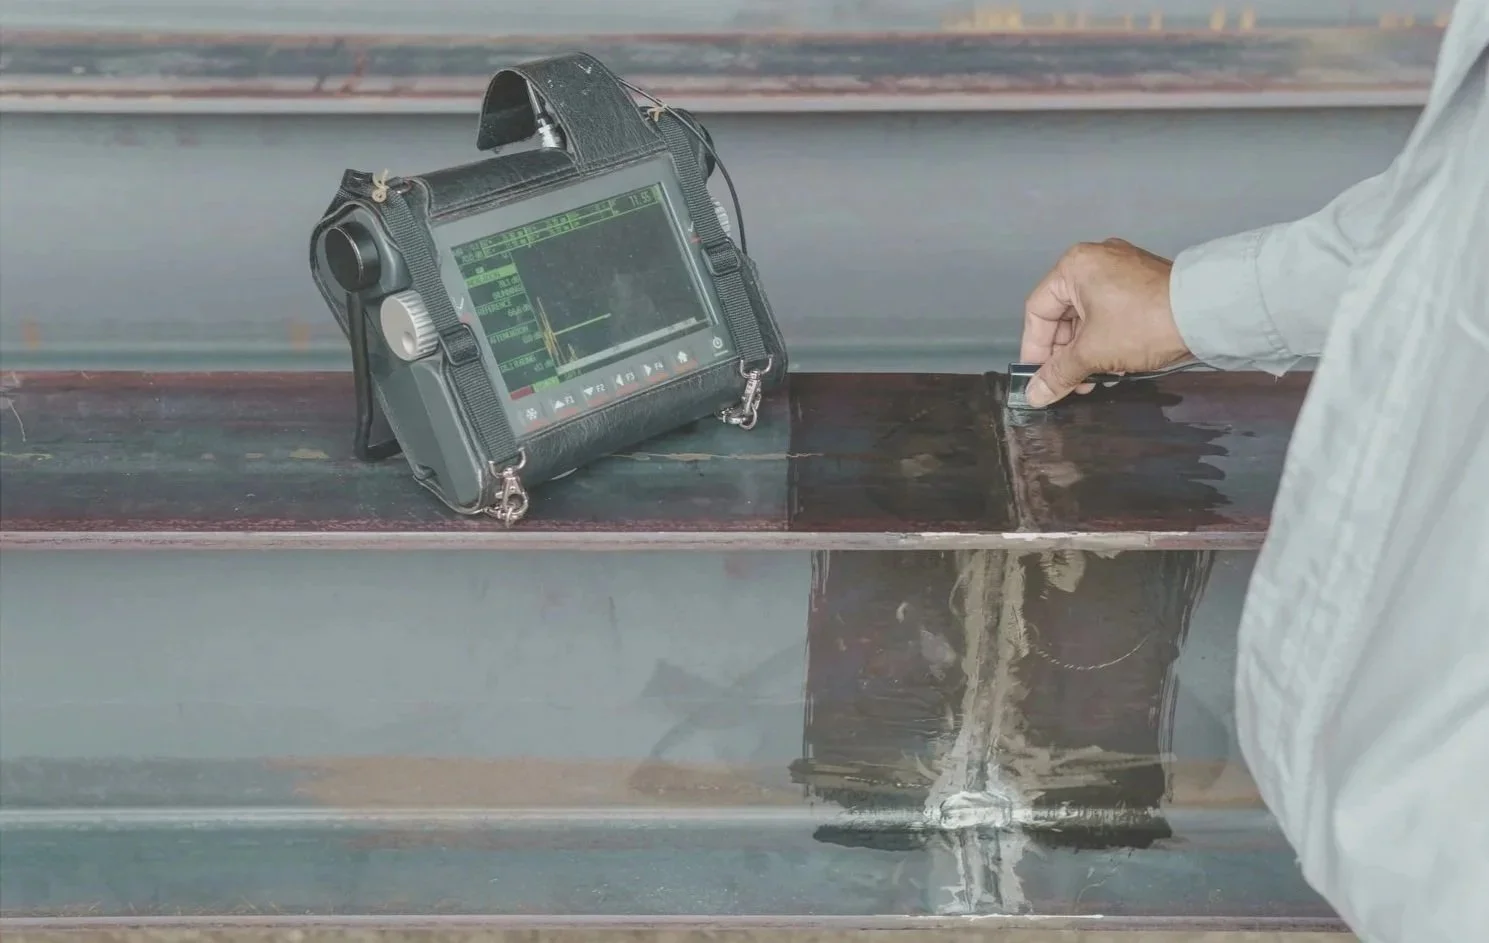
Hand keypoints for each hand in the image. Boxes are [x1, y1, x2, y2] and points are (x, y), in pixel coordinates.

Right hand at [1020, 238, 1191, 407]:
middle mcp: (1095, 260)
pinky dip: (1105, 338)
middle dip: (1064, 355)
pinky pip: (1110, 312)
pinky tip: (1113, 364)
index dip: (1035, 349)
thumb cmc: (1142, 324)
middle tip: (1068, 384)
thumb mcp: (1093, 353)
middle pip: (1063, 315)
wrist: (1207, 313)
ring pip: (1088, 316)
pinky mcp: (1142, 281)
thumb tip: (1033, 395)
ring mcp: (1121, 268)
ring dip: (1085, 351)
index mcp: (1074, 267)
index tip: (1039, 378)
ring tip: (1092, 380)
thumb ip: (1058, 374)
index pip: (1038, 312)